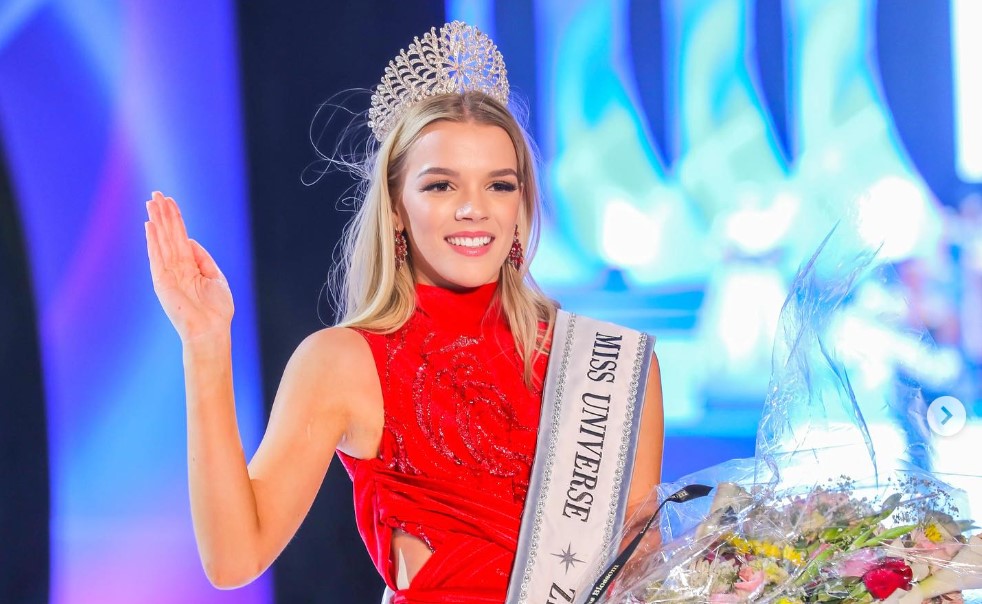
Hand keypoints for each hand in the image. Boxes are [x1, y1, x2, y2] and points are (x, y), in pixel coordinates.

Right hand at [145, 192, 233, 341]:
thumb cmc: (217, 310)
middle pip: (169, 235)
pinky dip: (153, 241)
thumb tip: (190, 241)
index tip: (169, 202)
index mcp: (191, 267)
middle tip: (155, 194)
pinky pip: (156, 256)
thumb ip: (203, 258)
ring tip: (151, 202)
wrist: (211, 330)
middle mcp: (177, 267)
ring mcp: (168, 273)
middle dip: (163, 214)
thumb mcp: (215, 278)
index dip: (176, 219)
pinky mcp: (162, 281)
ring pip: (162, 240)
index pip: (180, 237)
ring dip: (157, 221)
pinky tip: (149, 226)